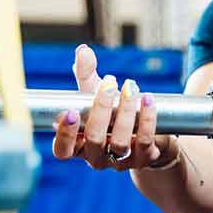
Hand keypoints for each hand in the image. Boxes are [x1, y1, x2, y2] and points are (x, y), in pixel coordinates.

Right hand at [50, 44, 176, 171]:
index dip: (64, 134)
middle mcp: (97, 157)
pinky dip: (147, 118)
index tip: (69, 111)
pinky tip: (147, 99)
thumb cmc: (113, 113)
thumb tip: (83, 51)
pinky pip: (145, 140)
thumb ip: (86, 74)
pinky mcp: (144, 158)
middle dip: (101, 109)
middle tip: (110, 84)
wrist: (149, 133)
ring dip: (126, 112)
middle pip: (94, 139)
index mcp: (78, 145)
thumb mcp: (96, 94)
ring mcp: (121, 161)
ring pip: (120, 142)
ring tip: (130, 87)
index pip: (62, 150)